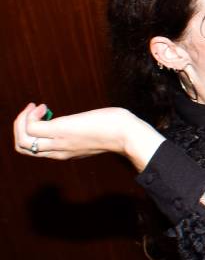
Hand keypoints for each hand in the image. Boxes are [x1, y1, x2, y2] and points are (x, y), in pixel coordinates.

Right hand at [12, 103, 163, 170]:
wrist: (128, 135)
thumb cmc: (119, 130)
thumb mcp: (96, 133)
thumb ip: (84, 131)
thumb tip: (83, 122)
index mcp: (66, 152)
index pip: (36, 150)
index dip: (31, 133)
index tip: (42, 116)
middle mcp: (58, 151)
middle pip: (23, 148)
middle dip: (20, 127)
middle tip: (33, 111)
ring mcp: (58, 142)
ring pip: (22, 141)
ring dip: (20, 121)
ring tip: (35, 107)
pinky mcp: (61, 130)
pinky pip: (31, 127)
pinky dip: (29, 115)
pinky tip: (42, 106)